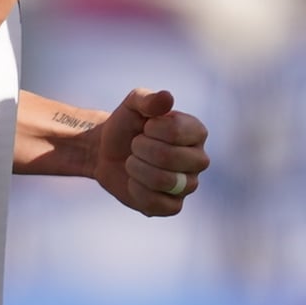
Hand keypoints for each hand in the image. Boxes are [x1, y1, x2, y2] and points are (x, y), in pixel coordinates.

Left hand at [91, 88, 208, 217]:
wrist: (107, 151)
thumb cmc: (127, 125)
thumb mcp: (133, 104)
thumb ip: (148, 99)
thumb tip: (167, 97)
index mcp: (197, 132)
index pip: (176, 132)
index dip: (151, 129)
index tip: (145, 127)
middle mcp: (199, 159)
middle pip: (170, 158)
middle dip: (142, 149)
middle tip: (135, 145)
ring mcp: (188, 185)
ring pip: (164, 181)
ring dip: (137, 168)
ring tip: (132, 161)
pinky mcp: (173, 206)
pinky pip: (157, 204)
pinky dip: (137, 190)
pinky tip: (133, 181)